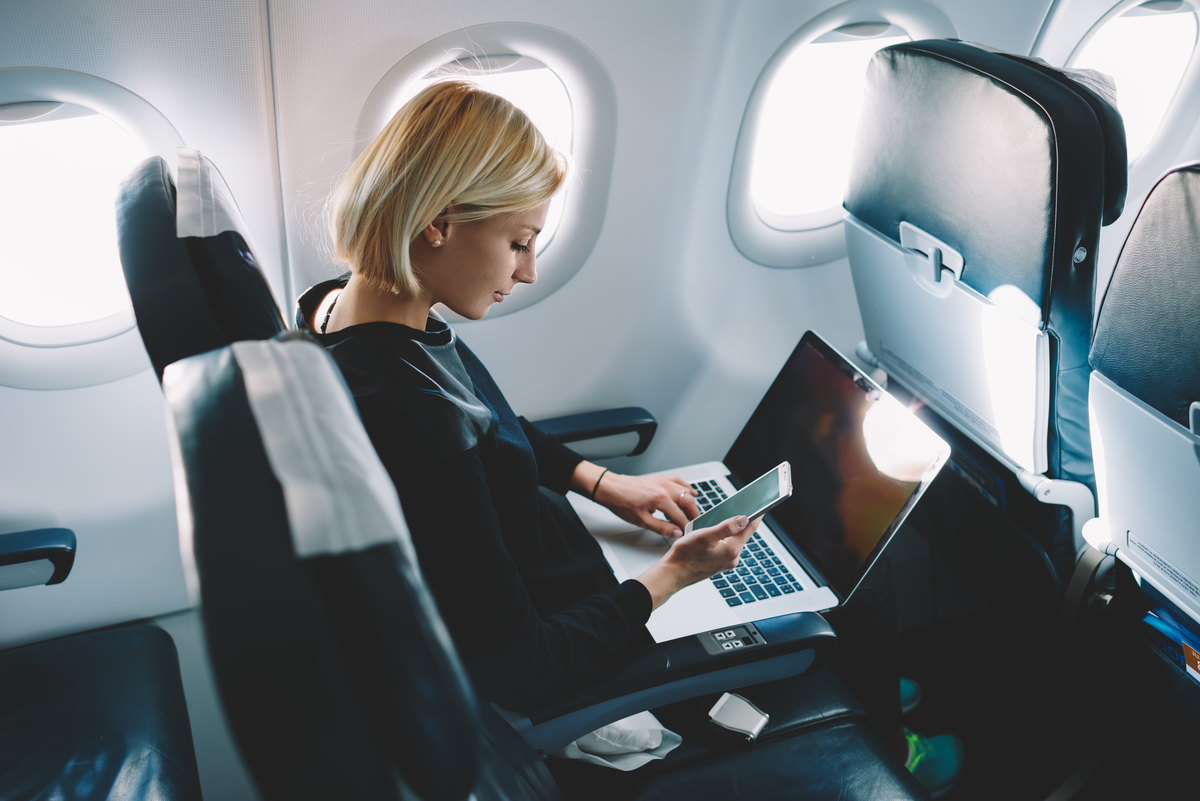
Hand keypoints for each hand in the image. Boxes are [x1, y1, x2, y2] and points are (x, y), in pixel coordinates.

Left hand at [592, 472, 700, 537]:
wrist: (610, 488)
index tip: (687, 533)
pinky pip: (679, 481)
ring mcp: (663, 481)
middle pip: (689, 502)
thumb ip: (661, 527)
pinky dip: (687, 487)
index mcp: (661, 499)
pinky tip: (691, 492)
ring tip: (692, 513)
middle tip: (694, 525)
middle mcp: (665, 488)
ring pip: (686, 491)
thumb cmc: (621, 502)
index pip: (680, 516)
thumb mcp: (641, 520)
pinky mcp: (659, 478)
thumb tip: (676, 532)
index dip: (686, 527)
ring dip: (692, 503)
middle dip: (694, 515)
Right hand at [636, 515, 759, 609]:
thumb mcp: (704, 536)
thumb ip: (726, 527)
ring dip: (730, 530)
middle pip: (743, 534)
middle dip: (741, 521)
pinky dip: (723, 539)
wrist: (672, 574)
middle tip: (738, 507)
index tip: (762, 505)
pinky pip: (726, 547)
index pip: (750, 528)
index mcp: (731, 550)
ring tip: (720, 521)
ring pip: (733, 541)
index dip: (756, 514)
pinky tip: (712, 535)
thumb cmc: (684, 556)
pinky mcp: (719, 564)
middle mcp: (732, 558)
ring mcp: (726, 562)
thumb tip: (744, 519)